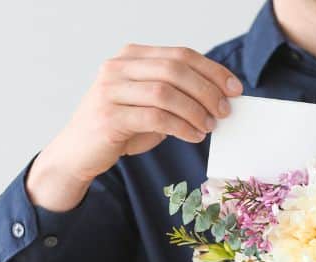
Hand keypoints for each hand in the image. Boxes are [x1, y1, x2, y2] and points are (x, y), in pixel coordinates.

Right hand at [26, 43, 242, 211]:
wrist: (79, 153)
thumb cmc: (122, 129)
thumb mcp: (152, 106)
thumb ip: (177, 96)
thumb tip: (220, 99)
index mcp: (131, 56)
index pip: (181, 54)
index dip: (213, 70)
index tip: (235, 89)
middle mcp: (118, 67)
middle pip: (175, 69)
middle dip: (207, 90)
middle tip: (225, 111)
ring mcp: (110, 90)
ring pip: (165, 92)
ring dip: (195, 110)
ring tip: (209, 126)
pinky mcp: (108, 116)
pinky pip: (155, 117)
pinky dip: (181, 127)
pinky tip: (194, 136)